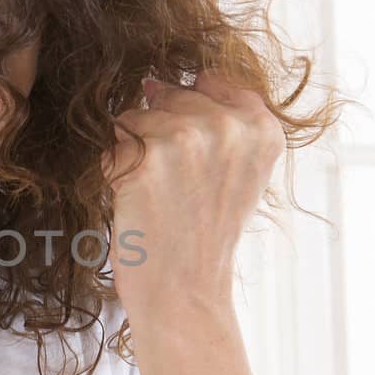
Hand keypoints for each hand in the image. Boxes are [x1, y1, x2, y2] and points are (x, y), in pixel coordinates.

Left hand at [100, 68, 285, 317]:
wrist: (185, 293)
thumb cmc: (205, 234)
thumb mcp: (239, 172)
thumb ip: (218, 120)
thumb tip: (154, 81)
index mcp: (262, 128)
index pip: (210, 82)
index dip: (191, 114)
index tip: (194, 156)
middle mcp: (229, 126)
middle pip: (170, 95)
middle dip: (159, 134)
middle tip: (176, 186)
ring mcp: (187, 139)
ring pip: (136, 117)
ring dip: (134, 153)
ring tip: (159, 195)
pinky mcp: (144, 159)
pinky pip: (112, 147)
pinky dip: (114, 173)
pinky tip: (138, 203)